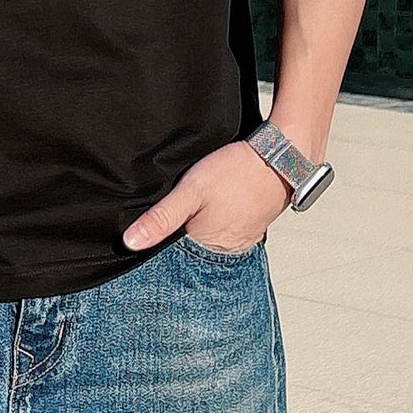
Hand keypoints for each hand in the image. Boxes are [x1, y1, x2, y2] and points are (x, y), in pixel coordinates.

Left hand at [122, 140, 291, 252]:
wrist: (282, 155)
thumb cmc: (237, 172)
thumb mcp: (191, 190)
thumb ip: (161, 218)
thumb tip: (131, 243)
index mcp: (210, 248)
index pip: (176, 256)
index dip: (161, 242)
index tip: (152, 229)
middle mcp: (228, 250)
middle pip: (193, 249)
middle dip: (180, 236)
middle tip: (176, 211)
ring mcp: (243, 239)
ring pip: (210, 239)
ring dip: (200, 228)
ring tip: (195, 209)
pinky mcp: (253, 226)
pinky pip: (228, 230)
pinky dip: (217, 222)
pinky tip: (214, 208)